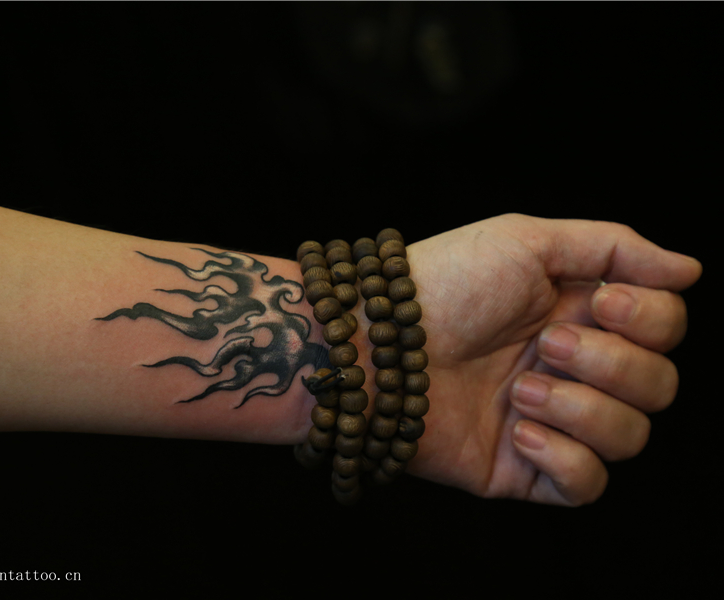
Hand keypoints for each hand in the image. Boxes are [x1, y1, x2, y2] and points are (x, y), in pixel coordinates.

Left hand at [404, 214, 701, 505]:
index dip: (652, 321)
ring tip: (519, 389)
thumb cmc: (445, 282)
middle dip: (611, 364)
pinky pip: (586, 485)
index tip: (604, 304)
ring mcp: (550, 420)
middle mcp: (572, 369)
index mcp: (581, 315)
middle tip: (546, 344)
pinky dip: (566, 457)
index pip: (666, 329)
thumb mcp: (528, 241)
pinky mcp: (523, 468)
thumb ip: (614, 247)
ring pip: (630, 437)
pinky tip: (519, 430)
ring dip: (582, 409)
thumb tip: (690, 269)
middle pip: (659, 387)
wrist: (378, 343)